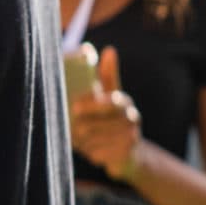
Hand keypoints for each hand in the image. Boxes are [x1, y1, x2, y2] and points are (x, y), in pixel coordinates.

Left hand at [69, 46, 143, 179]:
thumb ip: (108, 76)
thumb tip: (109, 50)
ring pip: (95, 138)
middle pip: (98, 122)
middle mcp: (132, 118)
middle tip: (74, 129)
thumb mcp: (112, 97)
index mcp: (124, 101)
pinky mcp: (126, 154)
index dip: (90, 104)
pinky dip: (91, 153)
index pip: (109, 100)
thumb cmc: (113, 121)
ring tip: (81, 140)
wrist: (130, 154)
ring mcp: (131, 137)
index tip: (74, 108)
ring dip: (83, 141)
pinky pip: (99, 153)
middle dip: (82, 126)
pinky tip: (92, 151)